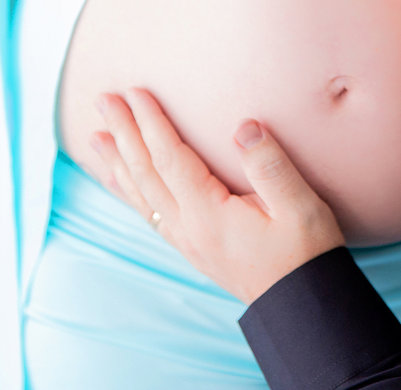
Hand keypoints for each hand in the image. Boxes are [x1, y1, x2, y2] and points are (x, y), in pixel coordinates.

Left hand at [90, 88, 345, 303]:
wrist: (301, 307)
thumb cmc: (305, 256)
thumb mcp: (300, 208)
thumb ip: (271, 165)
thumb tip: (245, 126)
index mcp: (208, 214)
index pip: (170, 158)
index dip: (151, 123)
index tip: (135, 92)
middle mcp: (188, 228)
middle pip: (145, 172)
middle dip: (124, 133)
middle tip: (103, 100)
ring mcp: (187, 240)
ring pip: (141, 195)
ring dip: (117, 162)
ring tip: (95, 138)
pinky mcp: (193, 247)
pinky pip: (149, 213)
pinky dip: (129, 192)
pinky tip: (123, 183)